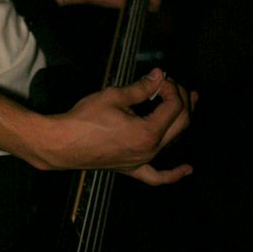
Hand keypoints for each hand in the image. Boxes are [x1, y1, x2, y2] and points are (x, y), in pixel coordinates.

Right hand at [40, 69, 196, 184]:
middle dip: (181, 99)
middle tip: (172, 84)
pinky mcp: (132, 168)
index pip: (173, 105)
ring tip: (189, 102)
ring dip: (182, 120)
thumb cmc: (85, 119)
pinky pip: (157, 176)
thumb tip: (159, 75)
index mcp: (148, 132)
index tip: (159, 77)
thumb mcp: (114, 96)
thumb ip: (141, 87)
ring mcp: (142, 162)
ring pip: (173, 141)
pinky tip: (186, 169)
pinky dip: (174, 173)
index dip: (170, 87)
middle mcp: (150, 150)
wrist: (63, 143)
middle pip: (181, 123)